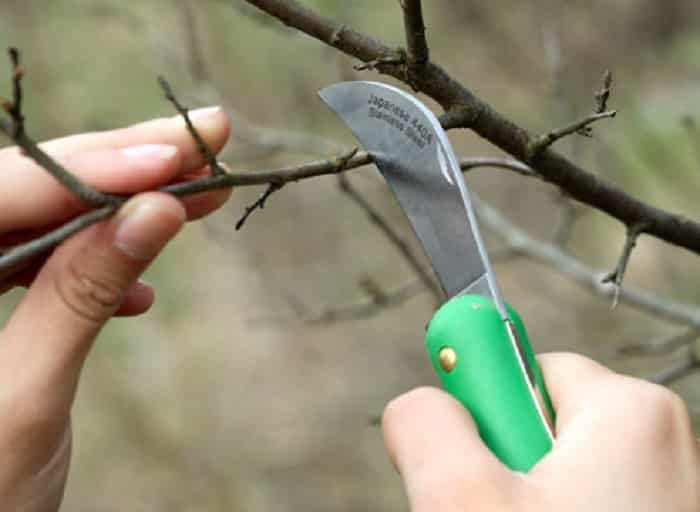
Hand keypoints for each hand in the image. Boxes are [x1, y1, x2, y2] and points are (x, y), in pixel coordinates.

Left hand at [0, 107, 230, 510]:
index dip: (94, 168)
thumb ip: (81, 293)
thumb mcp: (26, 394)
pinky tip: (140, 287)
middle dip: (120, 166)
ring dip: (120, 209)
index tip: (178, 154)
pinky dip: (95, 265)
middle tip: (205, 138)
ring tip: (194, 194)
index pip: (5, 190)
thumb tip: (154, 211)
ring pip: (40, 219)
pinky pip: (38, 263)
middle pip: (25, 188)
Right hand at [383, 353, 699, 510]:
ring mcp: (671, 498)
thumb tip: (416, 405)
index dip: (483, 411)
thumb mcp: (461, 501)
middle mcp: (668, 448)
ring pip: (563, 482)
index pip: (525, 367)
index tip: (474, 464)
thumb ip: (425, 425)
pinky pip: (591, 510)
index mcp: (630, 413)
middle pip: (543, 428)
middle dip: (503, 476)